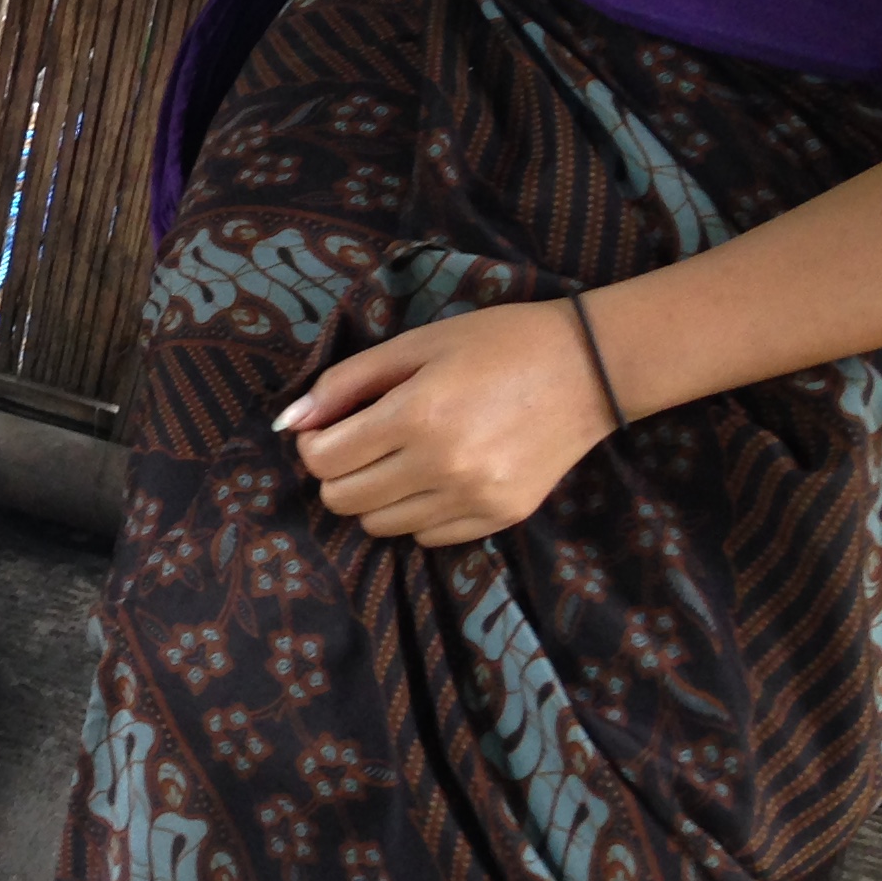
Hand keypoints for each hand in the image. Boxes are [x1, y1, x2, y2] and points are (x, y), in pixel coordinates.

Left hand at [276, 300, 618, 545]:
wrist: (590, 369)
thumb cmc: (496, 344)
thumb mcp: (414, 345)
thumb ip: (344, 383)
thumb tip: (291, 422)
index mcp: (416, 416)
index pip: (324, 460)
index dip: (314, 443)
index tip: (330, 427)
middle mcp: (444, 466)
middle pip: (343, 499)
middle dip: (338, 471)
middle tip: (363, 441)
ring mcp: (475, 498)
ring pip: (379, 525)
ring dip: (376, 494)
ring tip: (404, 456)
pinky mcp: (500, 516)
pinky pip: (426, 536)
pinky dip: (417, 511)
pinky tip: (439, 474)